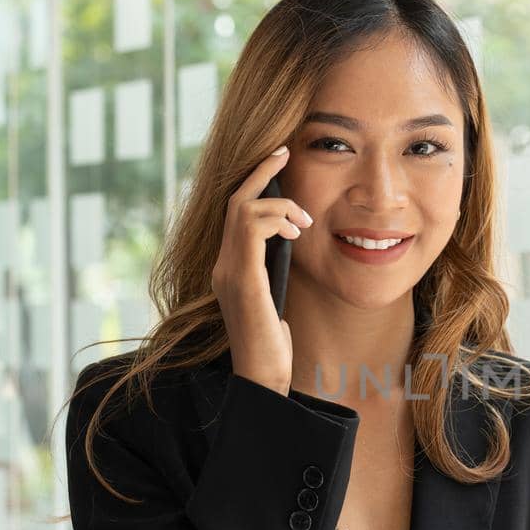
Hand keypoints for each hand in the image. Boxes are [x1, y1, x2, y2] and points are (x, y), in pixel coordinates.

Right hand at [212, 145, 310, 395]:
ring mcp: (228, 271)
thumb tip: (293, 238)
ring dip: (280, 205)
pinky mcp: (241, 280)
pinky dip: (276, 220)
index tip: (279, 159)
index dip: (256, 181)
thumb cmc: (274, 343)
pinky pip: (251, 230)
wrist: (263, 376)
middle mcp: (223, 264)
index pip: (236, 211)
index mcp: (230, 266)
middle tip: (286, 154)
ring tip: (305, 222)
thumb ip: (276, 267)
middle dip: (261, 173)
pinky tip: (297, 232)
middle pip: (235, 201)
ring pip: (243, 210)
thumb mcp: (277, 295)